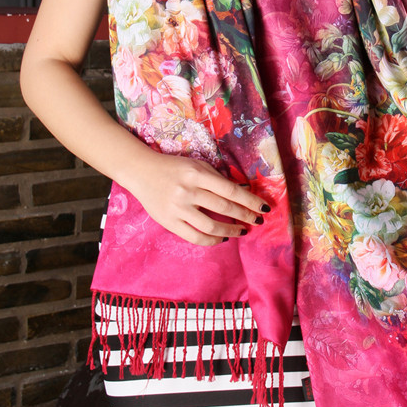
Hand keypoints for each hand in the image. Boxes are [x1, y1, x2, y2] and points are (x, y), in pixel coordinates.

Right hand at [130, 152, 268, 245]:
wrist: (141, 172)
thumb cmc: (174, 167)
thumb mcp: (197, 165)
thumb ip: (217, 178)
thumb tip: (243, 192)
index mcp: (197, 174)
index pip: (230, 190)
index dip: (250, 200)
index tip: (264, 207)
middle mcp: (188, 191)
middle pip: (224, 208)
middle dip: (245, 216)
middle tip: (258, 220)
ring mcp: (177, 209)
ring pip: (211, 226)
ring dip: (232, 230)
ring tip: (243, 230)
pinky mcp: (169, 223)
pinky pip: (194, 237)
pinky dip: (212, 240)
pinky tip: (222, 238)